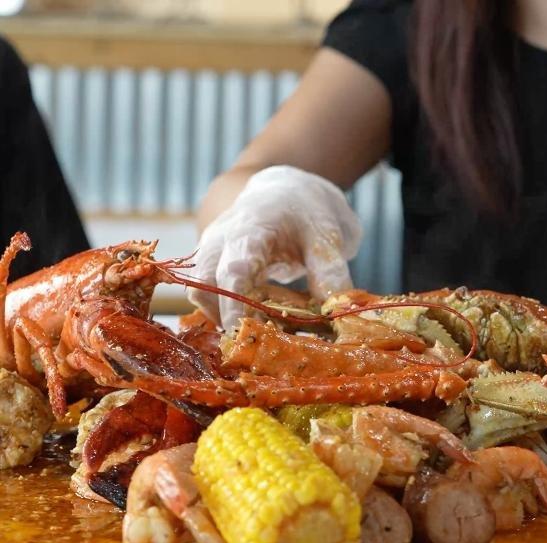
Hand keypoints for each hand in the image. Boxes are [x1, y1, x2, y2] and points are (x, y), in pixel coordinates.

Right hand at [188, 166, 361, 328]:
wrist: (287, 191)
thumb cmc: (306, 210)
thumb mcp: (328, 237)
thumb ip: (330, 274)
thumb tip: (339, 314)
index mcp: (250, 228)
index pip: (234, 269)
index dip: (236, 305)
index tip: (244, 334)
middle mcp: (221, 241)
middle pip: (206, 287)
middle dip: (229, 319)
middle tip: (264, 344)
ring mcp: (212, 255)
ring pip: (204, 296)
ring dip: (232, 320)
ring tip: (270, 331)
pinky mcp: (213, 271)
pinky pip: (212, 300)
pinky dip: (234, 316)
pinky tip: (264, 323)